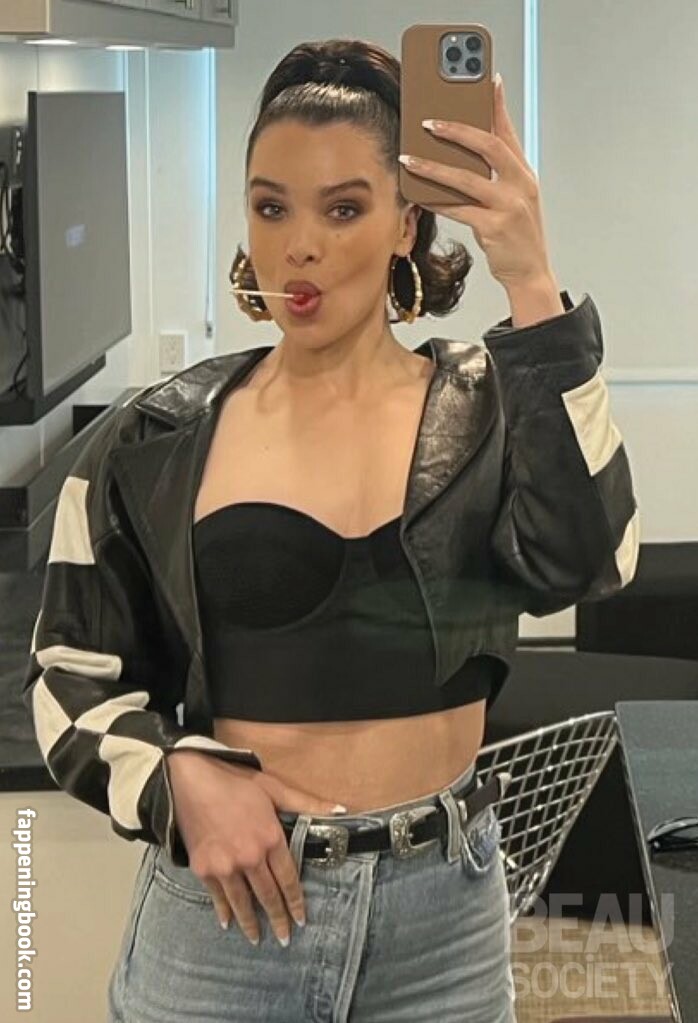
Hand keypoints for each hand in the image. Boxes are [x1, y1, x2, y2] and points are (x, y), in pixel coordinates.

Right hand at [166, 751, 345, 946]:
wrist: (192, 780)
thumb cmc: (237, 782)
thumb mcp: (275, 789)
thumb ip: (307, 803)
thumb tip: (341, 810)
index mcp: (270, 839)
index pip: (288, 879)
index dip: (296, 902)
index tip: (301, 919)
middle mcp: (250, 858)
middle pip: (268, 895)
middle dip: (278, 919)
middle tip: (285, 938)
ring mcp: (225, 866)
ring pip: (242, 902)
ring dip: (251, 923)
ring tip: (257, 939)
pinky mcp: (204, 868)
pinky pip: (218, 896)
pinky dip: (224, 911)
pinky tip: (228, 922)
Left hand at [399, 74, 555, 289]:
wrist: (530, 273)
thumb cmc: (516, 236)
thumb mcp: (512, 200)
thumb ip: (493, 177)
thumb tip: (458, 158)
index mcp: (524, 174)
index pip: (509, 132)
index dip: (497, 104)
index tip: (486, 79)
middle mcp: (520, 185)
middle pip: (489, 146)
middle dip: (457, 130)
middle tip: (428, 121)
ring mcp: (509, 206)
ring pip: (468, 178)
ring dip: (434, 167)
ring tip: (409, 159)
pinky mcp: (495, 227)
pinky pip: (459, 209)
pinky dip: (437, 201)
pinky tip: (419, 195)